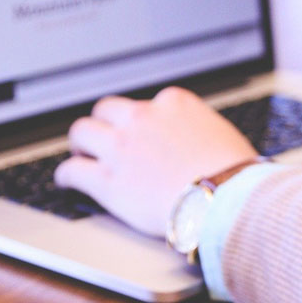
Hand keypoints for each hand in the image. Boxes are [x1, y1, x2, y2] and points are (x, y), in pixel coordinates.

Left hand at [54, 87, 257, 237]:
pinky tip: (67, 181)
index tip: (139, 132)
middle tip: (103, 138)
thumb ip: (199, 130)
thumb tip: (200, 142)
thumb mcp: (221, 134)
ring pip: (82, 132)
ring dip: (81, 143)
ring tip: (81, 154)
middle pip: (107, 109)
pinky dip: (66, 175)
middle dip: (104, 123)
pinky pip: (73, 171)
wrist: (226, 199)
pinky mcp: (107, 180)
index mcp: (173, 103)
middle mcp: (142, 118)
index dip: (140, 121)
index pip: (146, 103)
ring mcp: (121, 148)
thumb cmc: (234, 174)